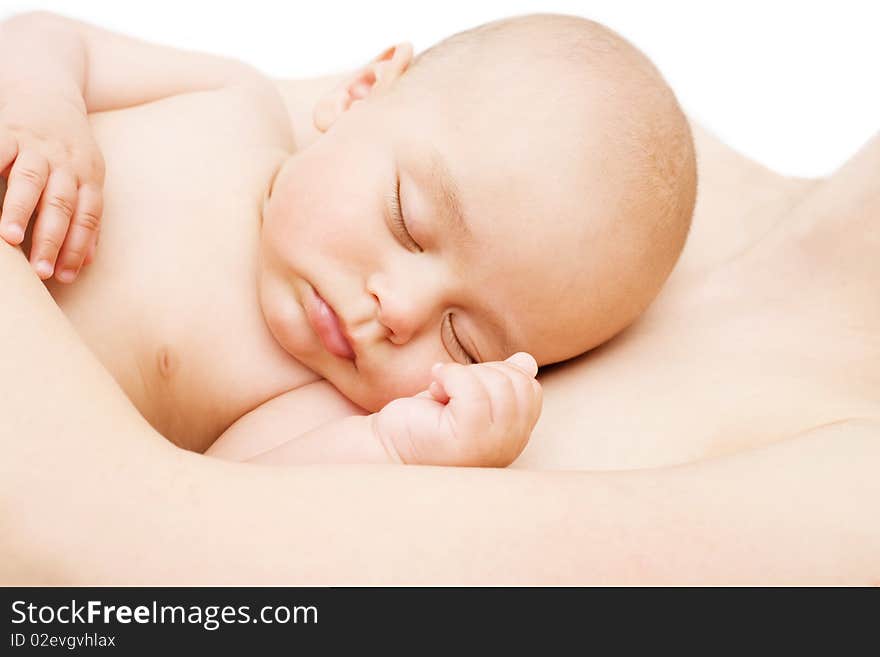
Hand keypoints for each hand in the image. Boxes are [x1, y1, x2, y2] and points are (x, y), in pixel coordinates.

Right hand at [0, 84, 103, 281]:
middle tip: (41, 271)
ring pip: (30, 180)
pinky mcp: (7, 130)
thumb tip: (86, 262)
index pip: (87, 217)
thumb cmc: (67, 148)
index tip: (63, 277)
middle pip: (61, 204)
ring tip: (9, 238)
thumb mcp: (86, 178)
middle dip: (52, 239)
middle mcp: (66, 161)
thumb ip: (86, 218)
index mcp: (89, 176)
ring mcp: (35, 145)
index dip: (77, 247)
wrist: (46, 90)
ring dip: (19, 210)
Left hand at [372, 352, 542, 466]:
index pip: (530, 388)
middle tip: (450, 387)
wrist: (385, 447)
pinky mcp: (467, 441)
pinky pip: (473, 391)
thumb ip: (498, 381)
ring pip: (498, 385)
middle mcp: (510, 446)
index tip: (464, 384)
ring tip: (439, 391)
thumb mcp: (466, 394)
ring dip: (462, 374)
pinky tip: (433, 388)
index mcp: (514, 436)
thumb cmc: (423, 422)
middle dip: (481, 371)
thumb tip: (526, 361)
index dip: (498, 372)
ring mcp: (491, 446)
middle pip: (518, 384)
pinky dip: (450, 377)